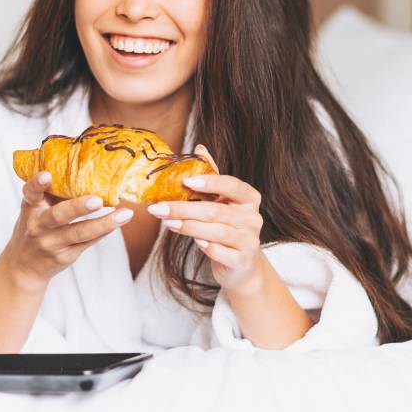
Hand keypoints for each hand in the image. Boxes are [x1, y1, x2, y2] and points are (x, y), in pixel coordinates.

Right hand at [6, 170, 133, 290]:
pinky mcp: (65, 256)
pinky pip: (88, 242)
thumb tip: (85, 168)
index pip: (30, 192)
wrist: (25, 265)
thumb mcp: (35, 208)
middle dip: (78, 207)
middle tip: (97, 200)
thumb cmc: (36, 226)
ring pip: (80, 232)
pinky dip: (105, 230)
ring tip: (125, 214)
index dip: (37, 183)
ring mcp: (52, 243)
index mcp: (31, 207)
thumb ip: (52, 192)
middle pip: (58, 216)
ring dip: (105, 223)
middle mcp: (39, 225)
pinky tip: (120, 222)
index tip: (47, 175)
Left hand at [146, 145, 263, 292]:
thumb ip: (212, 175)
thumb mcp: (221, 200)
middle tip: (158, 207)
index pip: (232, 185)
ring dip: (188, 226)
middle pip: (215, 210)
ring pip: (217, 231)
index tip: (186, 181)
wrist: (240, 264)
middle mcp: (253, 217)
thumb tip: (200, 148)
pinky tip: (193, 241)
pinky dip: (207, 247)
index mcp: (249, 198)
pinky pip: (222, 253)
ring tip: (167, 222)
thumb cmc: (226, 226)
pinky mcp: (243, 260)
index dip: (210, 182)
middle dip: (184, 208)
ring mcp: (250, 240)